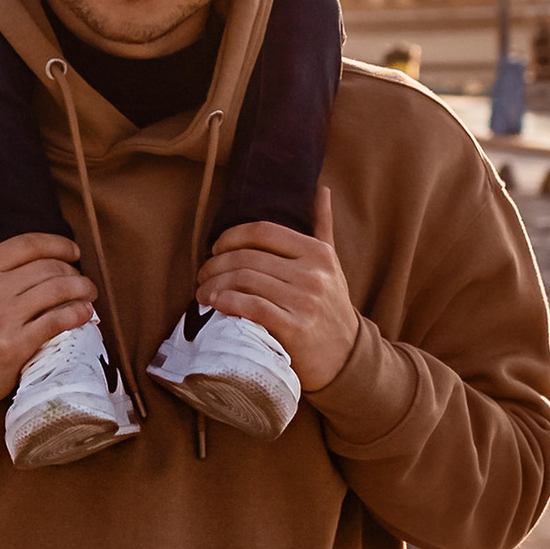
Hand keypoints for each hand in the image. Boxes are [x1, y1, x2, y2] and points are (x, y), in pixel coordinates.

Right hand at [0, 197, 96, 403]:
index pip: (29, 245)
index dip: (58, 244)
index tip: (73, 250)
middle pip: (48, 268)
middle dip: (73, 270)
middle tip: (82, 277)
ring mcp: (3, 319)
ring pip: (56, 293)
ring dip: (81, 290)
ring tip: (89, 293)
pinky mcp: (16, 346)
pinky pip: (56, 323)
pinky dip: (76, 315)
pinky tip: (85, 313)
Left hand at [196, 188, 361, 392]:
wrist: (348, 359)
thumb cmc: (331, 308)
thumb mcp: (332, 265)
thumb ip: (322, 226)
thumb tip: (321, 189)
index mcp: (318, 253)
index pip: (264, 231)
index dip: (232, 236)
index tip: (216, 248)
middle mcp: (313, 274)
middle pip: (248, 257)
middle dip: (216, 264)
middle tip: (202, 274)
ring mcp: (304, 301)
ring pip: (244, 281)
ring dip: (214, 285)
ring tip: (202, 292)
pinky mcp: (294, 328)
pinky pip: (250, 306)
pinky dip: (226, 302)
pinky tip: (214, 304)